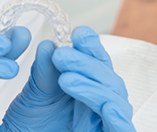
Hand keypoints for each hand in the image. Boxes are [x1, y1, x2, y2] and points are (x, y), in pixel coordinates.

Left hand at [0, 26, 134, 131]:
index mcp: (90, 87)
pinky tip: (107, 108)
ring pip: (114, 101)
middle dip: (86, 64)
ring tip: (66, 80)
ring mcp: (109, 122)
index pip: (97, 62)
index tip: (78, 33)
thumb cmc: (33, 127)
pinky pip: (123, 130)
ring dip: (93, 88)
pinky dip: (118, 119)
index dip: (91, 47)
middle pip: (108, 79)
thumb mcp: (35, 98)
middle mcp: (103, 103)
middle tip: (61, 56)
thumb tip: (48, 45)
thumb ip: (43, 73)